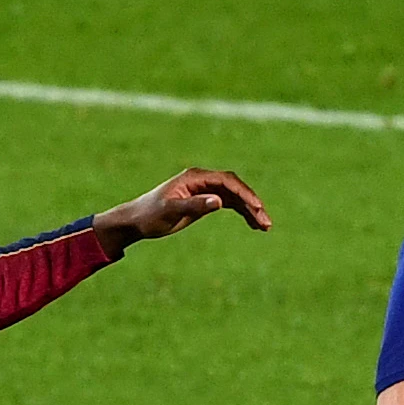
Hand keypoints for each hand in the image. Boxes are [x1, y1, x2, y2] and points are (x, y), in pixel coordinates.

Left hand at [95, 167, 271, 245]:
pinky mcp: (206, 201)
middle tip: (266, 221)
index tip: (257, 207)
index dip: (244, 193)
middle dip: (252, 203)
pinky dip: (243, 213)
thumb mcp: (171, 211)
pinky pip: (231, 204)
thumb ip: (194, 205)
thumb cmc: (150, 215)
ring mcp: (205, 190)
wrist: (137, 220)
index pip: (226, 181)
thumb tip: (219, 201)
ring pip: (236, 197)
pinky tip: (254, 225)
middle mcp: (203, 180)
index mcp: (195, 178)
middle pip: (235, 188)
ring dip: (251, 210)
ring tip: (265, 227)